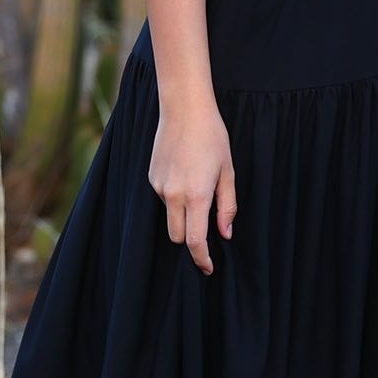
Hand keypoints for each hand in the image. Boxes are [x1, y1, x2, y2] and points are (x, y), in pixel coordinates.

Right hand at [148, 95, 236, 274]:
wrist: (184, 109)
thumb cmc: (212, 137)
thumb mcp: (227, 172)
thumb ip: (227, 207)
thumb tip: (225, 234)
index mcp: (195, 195)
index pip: (195, 242)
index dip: (201, 259)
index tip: (208, 268)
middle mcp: (172, 195)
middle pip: (178, 236)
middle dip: (191, 240)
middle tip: (206, 231)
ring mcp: (158, 186)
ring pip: (169, 217)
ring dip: (182, 216)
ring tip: (198, 188)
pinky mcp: (150, 178)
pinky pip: (163, 198)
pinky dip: (174, 197)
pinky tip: (185, 174)